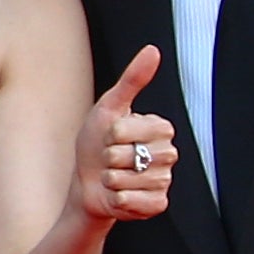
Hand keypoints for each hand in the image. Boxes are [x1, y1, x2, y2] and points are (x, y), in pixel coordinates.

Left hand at [81, 46, 176, 224]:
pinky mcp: (158, 203)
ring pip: (133, 179)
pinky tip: (118, 195)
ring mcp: (165, 180)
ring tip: (113, 178)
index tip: (111, 137)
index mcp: (160, 128)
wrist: (86, 185)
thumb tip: (153, 50)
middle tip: (110, 160)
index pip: (131, 129)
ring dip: (112, 180)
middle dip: (110, 159)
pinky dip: (119, 200)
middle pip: (133, 155)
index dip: (112, 135)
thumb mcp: (109, 109)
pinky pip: (138, 201)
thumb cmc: (96, 145)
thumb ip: (132, 80)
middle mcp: (168, 154)